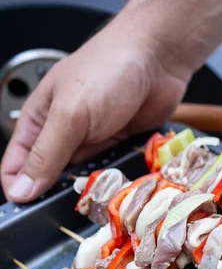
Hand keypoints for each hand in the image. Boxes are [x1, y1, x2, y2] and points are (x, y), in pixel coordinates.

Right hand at [1, 14, 188, 201]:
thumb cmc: (109, 70)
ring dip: (88, 187)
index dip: (18, 189)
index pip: (15, 166)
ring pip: (81, 178)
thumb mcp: (70, 114)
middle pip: (49, 177)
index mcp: (38, 120)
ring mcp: (91, 139)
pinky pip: (109, 172)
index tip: (29, 211)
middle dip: (57, 193)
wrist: (159, 57)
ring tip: (97, 192)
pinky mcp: (117, 144)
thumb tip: (20, 190)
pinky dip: (112, 179)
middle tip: (70, 205)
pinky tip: (118, 183)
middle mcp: (62, 132)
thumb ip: (46, 154)